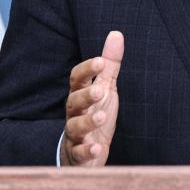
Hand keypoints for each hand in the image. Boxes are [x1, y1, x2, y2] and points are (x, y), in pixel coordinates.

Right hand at [61, 31, 122, 165]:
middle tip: (100, 90)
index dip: (87, 70)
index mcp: (80, 95)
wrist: (86, 154)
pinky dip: (87, 150)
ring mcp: (74, 135)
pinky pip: (79, 153)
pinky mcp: (77, 155)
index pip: (77, 79)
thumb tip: (116, 33)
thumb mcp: (105, 89)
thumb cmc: (96, 115)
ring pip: (75, 127)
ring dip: (87, 122)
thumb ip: (109, 65)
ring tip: (101, 117)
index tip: (101, 61)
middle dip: (86, 95)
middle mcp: (74, 113)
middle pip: (73, 101)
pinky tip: (98, 147)